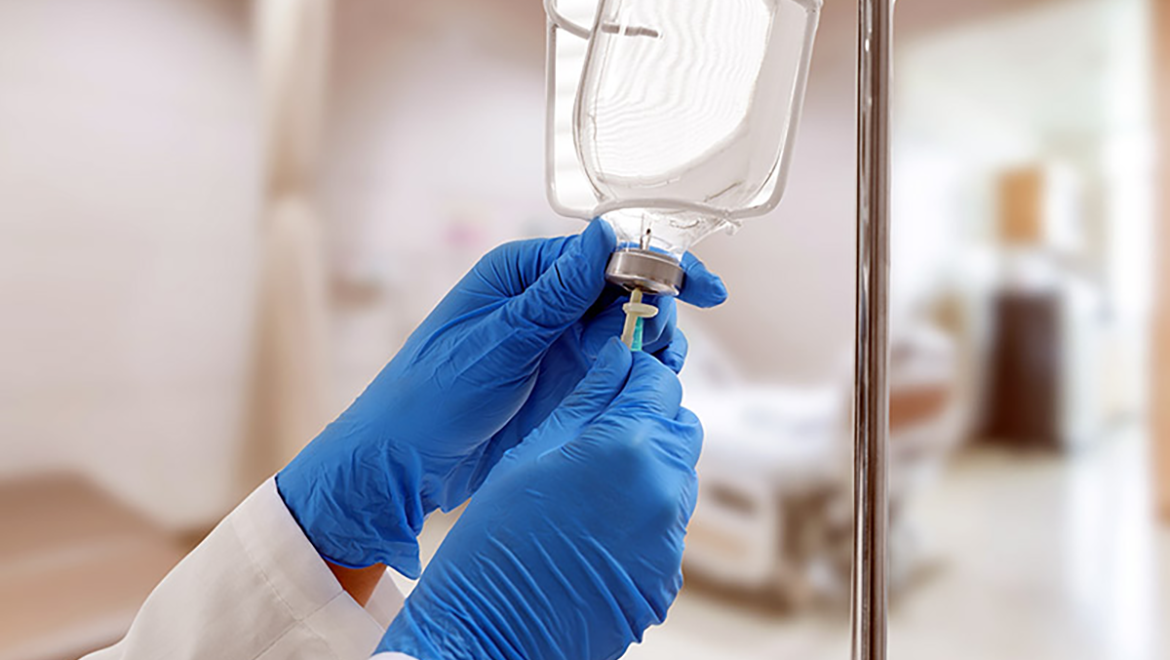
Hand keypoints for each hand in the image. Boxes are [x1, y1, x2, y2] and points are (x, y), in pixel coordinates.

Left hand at [277, 220, 724, 576]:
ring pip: (628, 331)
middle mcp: (545, 303)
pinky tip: (647, 390)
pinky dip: (640, 376)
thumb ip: (558, 291)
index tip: (704, 289)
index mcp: (523, 274)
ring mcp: (557, 345)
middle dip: (660, 310)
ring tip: (658, 371)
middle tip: (665, 344)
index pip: (604, 254)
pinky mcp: (564, 384)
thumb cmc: (431, 393)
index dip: (658, 266)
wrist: (402, 465)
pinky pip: (616, 370)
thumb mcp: (501, 339)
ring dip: (654, 346)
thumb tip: (607, 234)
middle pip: (625, 290)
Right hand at [377, 339, 701, 659]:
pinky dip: (644, 515)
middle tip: (602, 429)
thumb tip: (619, 358)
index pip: (660, 383)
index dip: (638, 374)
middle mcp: (662, 490)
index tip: (617, 376)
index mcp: (627, 447)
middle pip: (681, 427)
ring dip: (649, 466)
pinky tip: (596, 528)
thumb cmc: (494, 538)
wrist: (490, 634)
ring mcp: (669, 539)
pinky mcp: (666, 576)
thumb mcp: (531, 452)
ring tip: (592, 485)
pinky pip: (668, 525)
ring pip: (679, 476)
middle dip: (650, 417)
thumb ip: (586, 401)